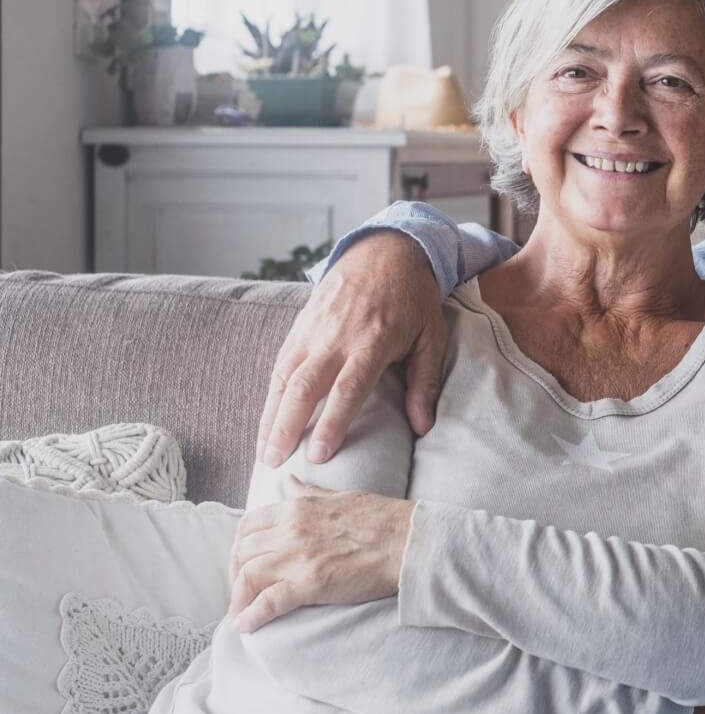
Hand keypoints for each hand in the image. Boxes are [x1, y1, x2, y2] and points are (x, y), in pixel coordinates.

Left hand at [229, 476, 413, 632]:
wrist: (407, 541)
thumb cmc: (382, 518)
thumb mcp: (340, 496)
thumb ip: (309, 492)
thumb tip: (289, 481)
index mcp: (297, 508)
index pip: (248, 526)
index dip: (239, 547)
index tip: (243, 561)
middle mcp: (290, 530)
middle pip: (242, 553)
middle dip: (235, 573)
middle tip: (241, 590)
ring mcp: (297, 557)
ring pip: (247, 576)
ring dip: (238, 598)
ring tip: (241, 611)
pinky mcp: (309, 584)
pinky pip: (267, 603)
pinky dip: (250, 616)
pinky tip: (245, 626)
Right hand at [256, 231, 445, 466]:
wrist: (384, 250)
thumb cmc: (413, 298)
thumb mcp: (431, 336)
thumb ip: (425, 382)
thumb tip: (423, 428)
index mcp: (372, 341)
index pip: (346, 388)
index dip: (331, 422)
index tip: (319, 454)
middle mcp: (336, 337)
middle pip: (304, 386)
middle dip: (287, 427)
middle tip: (275, 463)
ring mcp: (313, 329)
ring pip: (283, 376)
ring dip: (271, 416)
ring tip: (264, 452)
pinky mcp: (300, 324)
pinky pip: (280, 363)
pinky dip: (270, 394)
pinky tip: (266, 421)